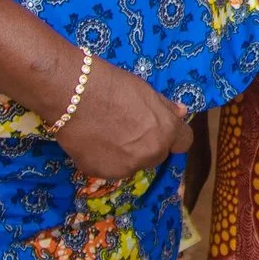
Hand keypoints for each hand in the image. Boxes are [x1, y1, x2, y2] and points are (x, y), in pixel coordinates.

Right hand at [53, 59, 192, 182]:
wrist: (74, 94)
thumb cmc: (112, 85)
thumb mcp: (146, 91)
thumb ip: (165, 107)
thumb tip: (181, 113)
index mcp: (166, 131)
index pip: (184, 143)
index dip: (173, 136)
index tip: (161, 130)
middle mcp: (151, 153)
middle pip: (157, 155)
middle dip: (147, 145)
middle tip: (127, 128)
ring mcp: (127, 167)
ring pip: (133, 163)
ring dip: (126, 154)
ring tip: (106, 134)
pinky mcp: (103, 174)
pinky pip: (109, 168)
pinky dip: (104, 159)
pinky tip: (93, 142)